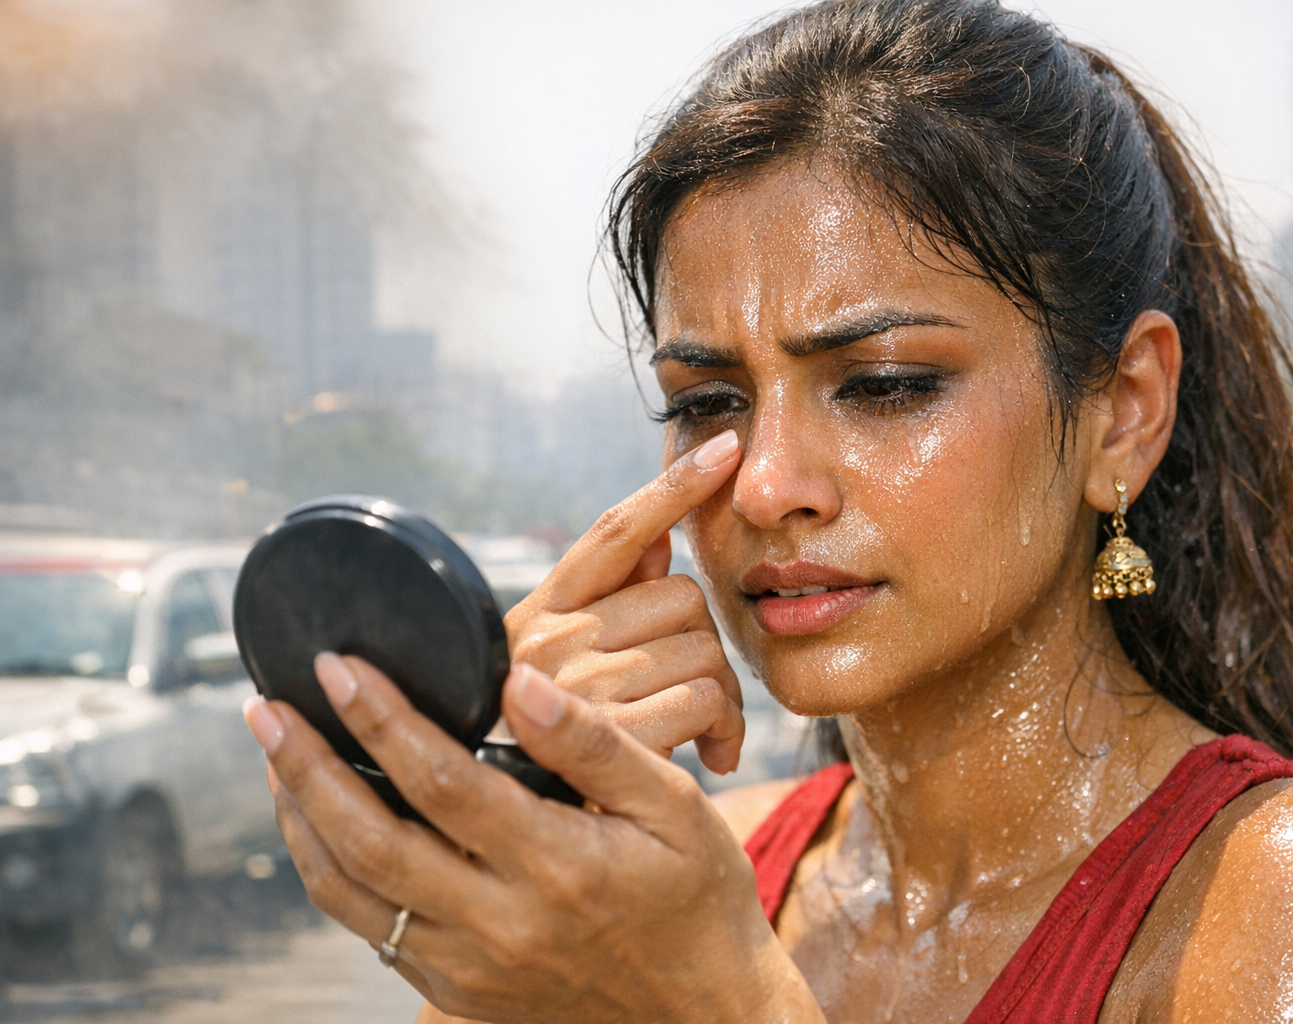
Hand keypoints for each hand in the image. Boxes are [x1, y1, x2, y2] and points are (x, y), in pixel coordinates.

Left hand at [244, 655, 824, 1023]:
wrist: (702, 1015)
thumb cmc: (697, 898)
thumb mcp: (677, 807)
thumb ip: (594, 745)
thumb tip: (518, 682)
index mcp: (557, 865)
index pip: (442, 781)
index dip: (381, 718)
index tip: (341, 666)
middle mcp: (501, 923)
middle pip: (370, 839)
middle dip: (306, 765)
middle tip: (266, 707)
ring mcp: (471, 967)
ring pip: (351, 895)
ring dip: (300, 822)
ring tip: (275, 760)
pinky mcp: (457, 994)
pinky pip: (371, 933)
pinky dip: (329, 875)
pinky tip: (322, 827)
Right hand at [505, 429, 745, 772]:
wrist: (523, 851)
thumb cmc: (564, 751)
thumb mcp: (572, 673)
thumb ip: (612, 603)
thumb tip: (658, 539)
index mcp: (538, 612)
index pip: (614, 532)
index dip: (674, 486)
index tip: (728, 446)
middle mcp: (546, 641)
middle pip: (681, 595)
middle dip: (708, 644)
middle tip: (708, 697)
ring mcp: (572, 688)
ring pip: (702, 648)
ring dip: (724, 697)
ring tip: (708, 733)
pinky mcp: (608, 740)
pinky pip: (702, 699)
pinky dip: (722, 730)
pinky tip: (709, 757)